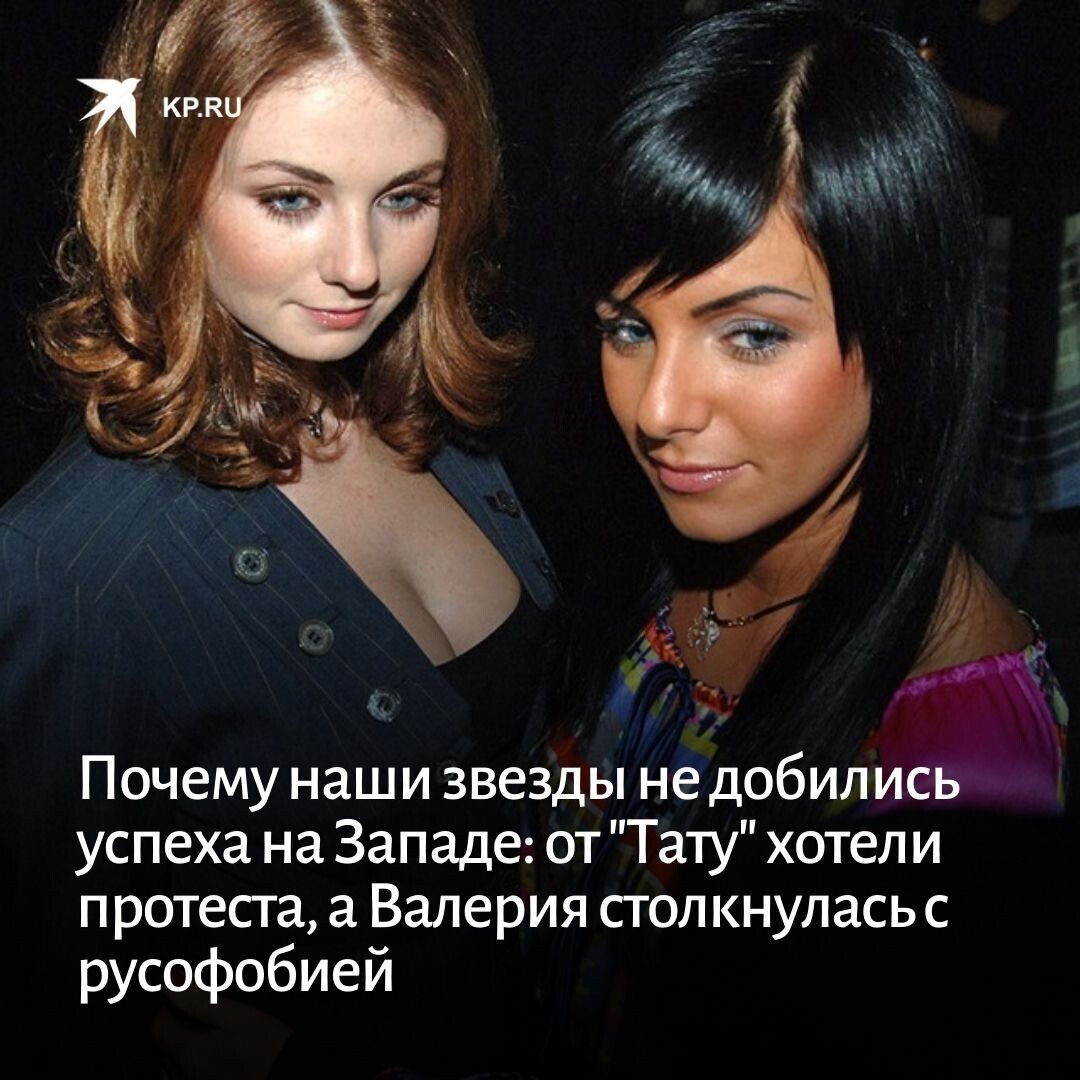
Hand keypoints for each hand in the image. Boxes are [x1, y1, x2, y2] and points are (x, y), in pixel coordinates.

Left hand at [153, 988, 292, 1079]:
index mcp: (189, 1051)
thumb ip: (201, 1000)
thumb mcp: (238, 1016)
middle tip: (193, 1018)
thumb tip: (171, 981)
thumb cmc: (267, 1047)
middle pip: (161, 1052)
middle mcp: (184, 1075)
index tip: (182, 998)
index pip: (158, 1028)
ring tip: (195, 1042)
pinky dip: (182, 1073)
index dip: (166, 1009)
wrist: (289, 1077)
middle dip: (171, 1032)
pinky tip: (199, 1064)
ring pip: (167, 1073)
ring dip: (173, 1056)